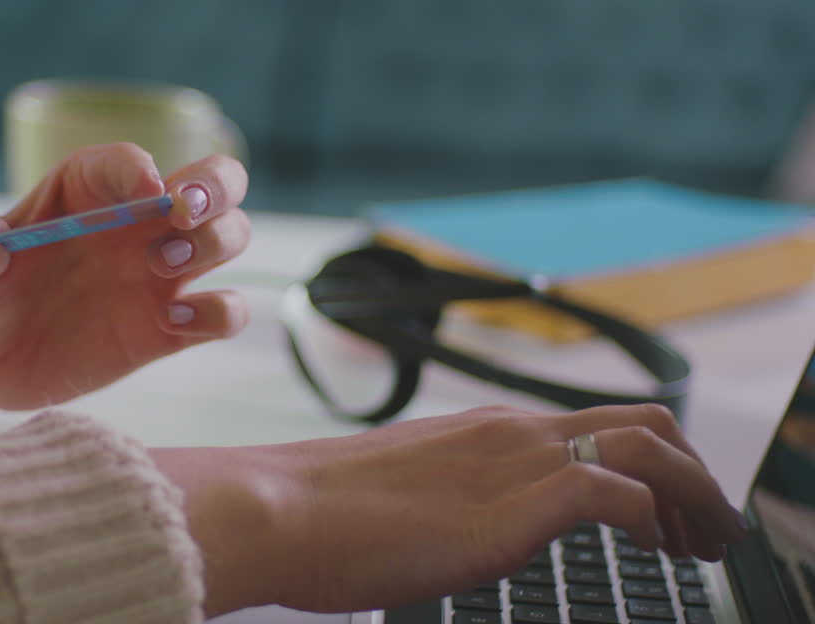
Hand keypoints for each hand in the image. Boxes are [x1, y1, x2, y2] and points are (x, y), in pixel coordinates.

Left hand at [0, 143, 249, 418]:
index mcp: (88, 189)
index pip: (127, 162)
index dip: (141, 169)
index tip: (144, 192)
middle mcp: (137, 223)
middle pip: (212, 180)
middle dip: (215, 187)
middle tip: (185, 213)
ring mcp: (161, 274)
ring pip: (230, 236)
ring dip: (214, 243)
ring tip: (162, 267)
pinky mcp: (170, 328)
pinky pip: (223, 312)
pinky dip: (218, 313)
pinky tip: (170, 324)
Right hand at [154, 404, 748, 616]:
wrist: (269, 509)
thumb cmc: (314, 515)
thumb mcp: (398, 500)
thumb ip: (444, 501)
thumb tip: (454, 526)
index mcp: (484, 432)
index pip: (597, 428)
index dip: (651, 467)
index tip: (666, 515)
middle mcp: (510, 434)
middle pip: (644, 424)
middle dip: (693, 476)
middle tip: (703, 532)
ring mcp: (512, 463)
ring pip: (649, 447)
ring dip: (693, 496)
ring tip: (700, 547)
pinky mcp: (509, 506)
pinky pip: (615, 494)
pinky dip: (652, 517)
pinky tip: (649, 549)